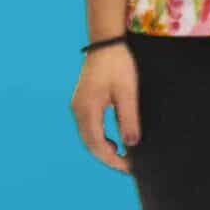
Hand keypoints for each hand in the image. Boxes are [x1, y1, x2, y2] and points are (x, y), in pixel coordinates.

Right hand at [71, 43, 139, 172]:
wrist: (107, 42)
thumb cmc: (119, 64)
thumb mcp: (127, 92)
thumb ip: (128, 118)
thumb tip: (131, 144)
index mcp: (87, 110)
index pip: (97, 145)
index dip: (112, 159)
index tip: (129, 167)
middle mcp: (78, 111)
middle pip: (90, 143)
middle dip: (108, 157)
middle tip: (128, 166)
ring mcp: (78, 106)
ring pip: (88, 136)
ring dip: (103, 148)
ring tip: (124, 156)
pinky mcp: (83, 101)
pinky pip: (89, 126)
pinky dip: (100, 137)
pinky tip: (114, 140)